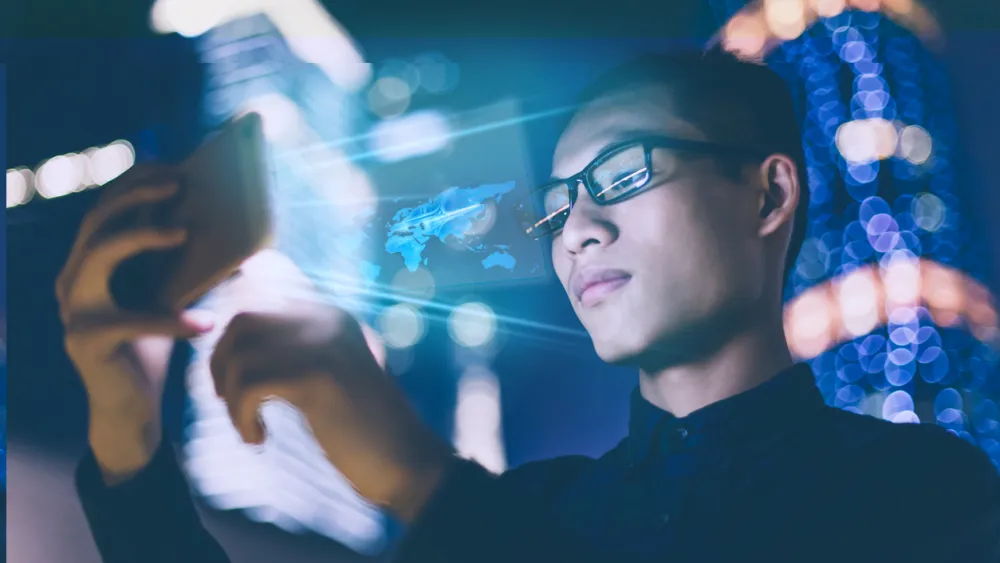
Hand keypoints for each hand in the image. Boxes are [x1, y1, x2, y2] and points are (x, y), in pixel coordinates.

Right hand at [56, 164, 213, 481]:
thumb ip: (180, 266)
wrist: (133, 410)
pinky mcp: (86, 341)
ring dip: (141, 236)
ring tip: (184, 233)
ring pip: (98, 254)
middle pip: (96, 220)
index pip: (104, 210)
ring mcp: (73, 310)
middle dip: (135, 195)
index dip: (133, 183)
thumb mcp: (169, 297)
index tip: (172, 167)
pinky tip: (205, 323)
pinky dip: (171, 321)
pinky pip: (131, 321)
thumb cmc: (154, 348)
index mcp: (89, 265)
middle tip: (178, 184)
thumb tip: (230, 233)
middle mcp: (73, 281)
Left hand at [209, 302, 451, 521]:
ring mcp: (323, 345)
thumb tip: (227, 345)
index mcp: (330, 315)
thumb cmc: (360, 427)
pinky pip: (251, 386)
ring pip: (241, 356)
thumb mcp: (325, 375)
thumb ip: (289, 351)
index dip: (230, 346)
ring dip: (232, 399)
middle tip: (231, 403)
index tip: (234, 388)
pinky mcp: (318, 377)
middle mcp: (326, 319)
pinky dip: (241, 416)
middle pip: (243, 321)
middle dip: (221, 363)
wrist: (404, 460)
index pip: (256, 306)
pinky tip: (258, 439)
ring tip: (248, 428)